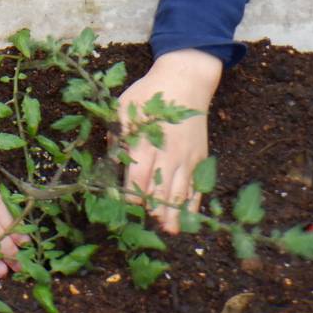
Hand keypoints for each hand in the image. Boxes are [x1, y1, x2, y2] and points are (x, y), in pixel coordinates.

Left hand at [115, 49, 222, 232]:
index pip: (138, 175)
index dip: (132, 194)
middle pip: (160, 187)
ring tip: (168, 230)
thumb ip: (117, 135)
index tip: (126, 207)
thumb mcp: (124, 107)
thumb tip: (112, 161)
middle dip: (153, 208)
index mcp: (146, 140)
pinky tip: (189, 217)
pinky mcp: (200, 157)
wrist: (185, 82)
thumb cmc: (149, 94)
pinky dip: (193, 202)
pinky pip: (197, 185)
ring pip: (180, 190)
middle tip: (147, 226)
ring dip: (173, 212)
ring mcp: (186, 156)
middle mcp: (168, 152)